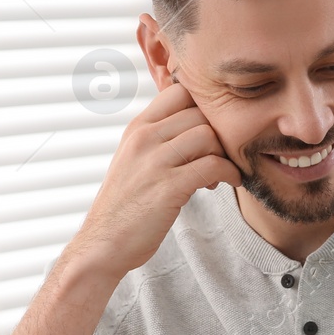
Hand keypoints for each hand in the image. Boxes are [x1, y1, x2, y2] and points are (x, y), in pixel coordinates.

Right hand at [68, 80, 242, 277]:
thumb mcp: (133, 159)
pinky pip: (213, 165)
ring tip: (219, 173)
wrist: (103, 244)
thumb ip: (158, 139)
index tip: (210, 130)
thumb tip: (194, 124)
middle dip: (219, 133)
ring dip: (224, 154)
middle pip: (199, 112)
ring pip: (208, 135)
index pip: (180, 90)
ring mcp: (155, 162)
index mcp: (137, 128)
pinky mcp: (169, 187)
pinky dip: (230, 173)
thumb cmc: (124, 205)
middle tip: (219, 156)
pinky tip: (229, 182)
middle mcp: (144, 138)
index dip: (204, 106)